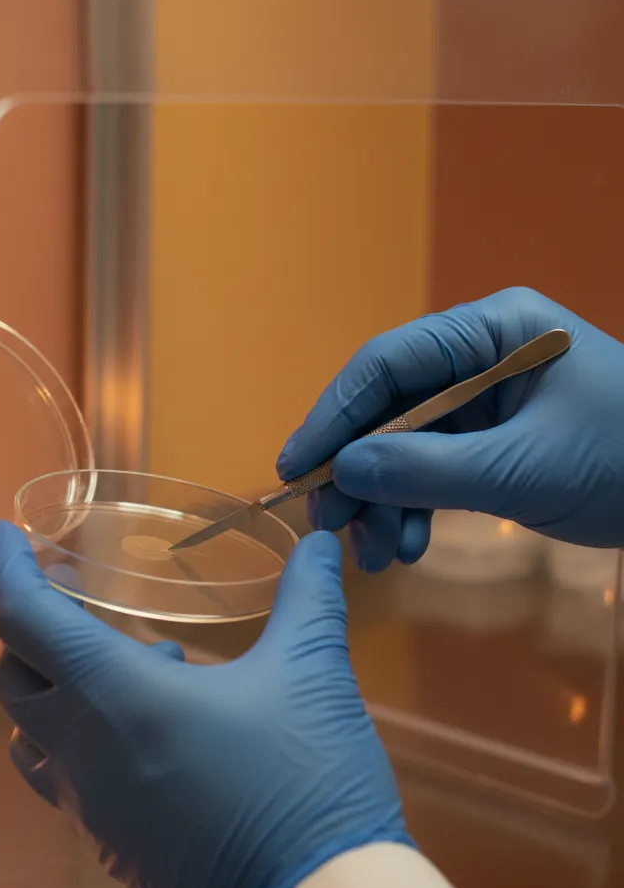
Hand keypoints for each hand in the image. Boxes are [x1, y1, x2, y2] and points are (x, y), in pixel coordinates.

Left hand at [0, 521, 409, 887]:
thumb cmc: (306, 781)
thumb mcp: (312, 673)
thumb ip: (308, 596)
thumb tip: (319, 542)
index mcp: (114, 695)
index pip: (24, 618)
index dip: (5, 569)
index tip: (2, 535)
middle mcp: (81, 751)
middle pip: (12, 676)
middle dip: (29, 625)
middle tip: (74, 592)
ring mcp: (88, 807)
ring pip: (28, 735)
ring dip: (51, 686)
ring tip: (122, 661)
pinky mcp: (107, 846)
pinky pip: (61, 780)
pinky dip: (76, 738)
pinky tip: (143, 731)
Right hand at [277, 287, 623, 571]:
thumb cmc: (621, 462)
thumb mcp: (520, 468)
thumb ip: (425, 469)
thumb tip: (343, 471)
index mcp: (490, 332)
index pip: (387, 363)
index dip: (333, 414)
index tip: (296, 466)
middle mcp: (475, 357)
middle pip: (386, 407)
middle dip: (357, 471)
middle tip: (330, 525)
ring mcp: (480, 400)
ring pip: (401, 446)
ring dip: (382, 501)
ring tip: (377, 554)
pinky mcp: (487, 441)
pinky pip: (429, 469)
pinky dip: (412, 509)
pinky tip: (407, 547)